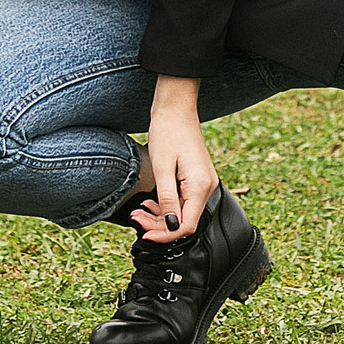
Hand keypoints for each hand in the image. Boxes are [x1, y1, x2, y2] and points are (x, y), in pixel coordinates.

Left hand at [131, 76, 215, 243]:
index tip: (145, 234)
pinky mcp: (197, 178)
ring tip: (140, 211)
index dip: (165, 234)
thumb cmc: (168, 132)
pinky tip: (151, 202)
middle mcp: (207, 186)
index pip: (186, 225)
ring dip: (161, 216)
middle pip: (184, 221)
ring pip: (183, 212)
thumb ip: (166, 198)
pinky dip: (167, 205)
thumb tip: (170, 225)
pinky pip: (184, 201)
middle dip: (159, 225)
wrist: (176, 109)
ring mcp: (203, 182)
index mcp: (200, 186)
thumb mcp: (162, 167)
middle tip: (137, 219)